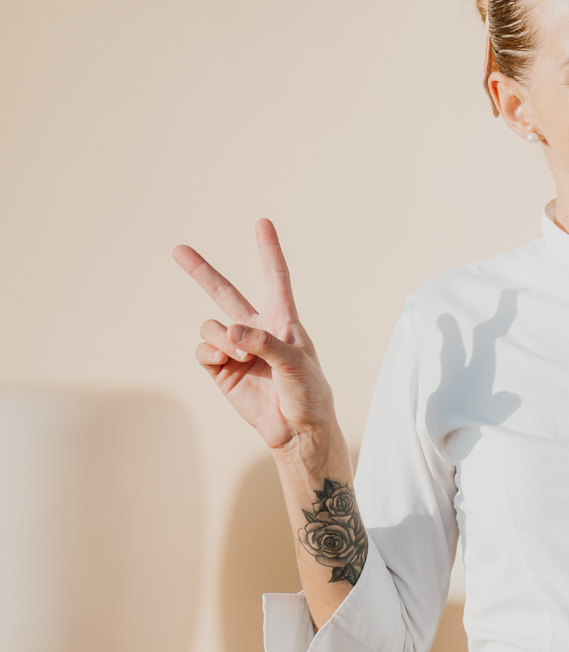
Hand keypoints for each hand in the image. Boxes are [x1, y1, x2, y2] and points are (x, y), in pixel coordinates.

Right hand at [174, 219, 337, 460]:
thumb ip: (265, 342)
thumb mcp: (296, 364)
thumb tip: (231, 329)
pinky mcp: (220, 369)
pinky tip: (225, 362)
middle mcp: (257, 330)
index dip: (268, 250)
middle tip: (178, 249)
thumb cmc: (308, 393)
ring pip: (211, 326)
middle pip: (224, 292)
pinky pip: (202, 350)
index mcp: (284, 321)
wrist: (297, 430)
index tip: (263, 222)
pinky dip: (210, 352)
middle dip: (201, 271)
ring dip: (222, 338)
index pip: (275, 278)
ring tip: (242, 356)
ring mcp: (235, 349)